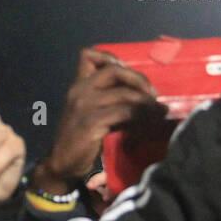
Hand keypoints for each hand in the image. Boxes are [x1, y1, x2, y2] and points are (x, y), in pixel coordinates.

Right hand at [31, 48, 160, 195]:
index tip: (129, 74)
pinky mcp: (92, 122)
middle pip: (114, 71)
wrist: (62, 164)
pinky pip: (125, 113)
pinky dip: (141, 117)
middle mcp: (79, 91)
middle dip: (139, 79)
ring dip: (146, 103)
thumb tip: (142, 95)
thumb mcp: (88, 112)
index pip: (88, 56)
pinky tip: (147, 125)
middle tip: (153, 95)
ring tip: (158, 112)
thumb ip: (106, 99)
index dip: (111, 59)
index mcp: (77, 86)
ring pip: (124, 94)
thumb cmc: (79, 139)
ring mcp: (84, 106)